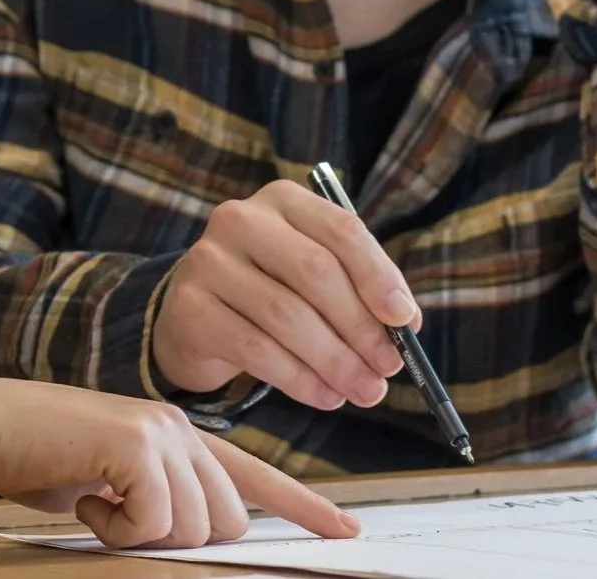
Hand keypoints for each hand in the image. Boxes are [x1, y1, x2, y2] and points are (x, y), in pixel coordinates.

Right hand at [0, 372, 358, 548]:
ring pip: (195, 528)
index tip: (347, 531)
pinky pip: (153, 523)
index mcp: (180, 435)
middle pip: (228, 521)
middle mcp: (181, 428)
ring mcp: (161, 432)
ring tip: (95, 501)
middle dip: (177, 539)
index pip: (256, 474)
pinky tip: (83, 496)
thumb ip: (157, 498)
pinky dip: (115, 529)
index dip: (304, 506)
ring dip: (139, 535)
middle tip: (117, 515)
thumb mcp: (110, 481)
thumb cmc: (37, 458)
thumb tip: (196, 537)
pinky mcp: (135, 444)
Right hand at [151, 179, 415, 413]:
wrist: (197, 317)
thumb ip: (359, 291)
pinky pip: (256, 349)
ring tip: (364, 391)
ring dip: (335, 361)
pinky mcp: (190, 307)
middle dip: (360, 327)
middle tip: (387, 369)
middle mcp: (240, 219)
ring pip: (288, 315)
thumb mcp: (313, 278)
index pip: (341, 230)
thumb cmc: (272, 292)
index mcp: (283, 200)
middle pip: (315, 272)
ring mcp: (208, 261)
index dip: (379, 276)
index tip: (405, 320)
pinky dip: (300, 379)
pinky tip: (325, 396)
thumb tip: (405, 324)